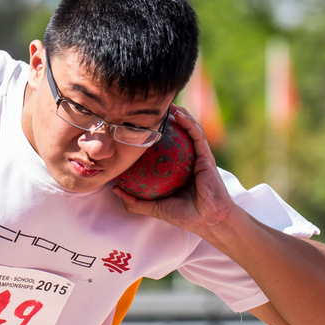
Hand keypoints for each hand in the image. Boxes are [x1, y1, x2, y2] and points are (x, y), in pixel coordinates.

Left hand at [112, 105, 235, 236]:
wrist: (209, 221)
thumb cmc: (185, 215)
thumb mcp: (154, 207)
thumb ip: (135, 201)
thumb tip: (115, 190)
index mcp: (176, 169)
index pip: (163, 148)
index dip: (151, 135)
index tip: (137, 124)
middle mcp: (187, 160)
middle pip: (175, 135)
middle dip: (165, 120)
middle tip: (149, 108)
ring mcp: (198, 157)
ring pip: (188, 130)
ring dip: (178, 114)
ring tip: (165, 103)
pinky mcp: (207, 156)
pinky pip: (197, 135)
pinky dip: (189, 122)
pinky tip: (179, 114)